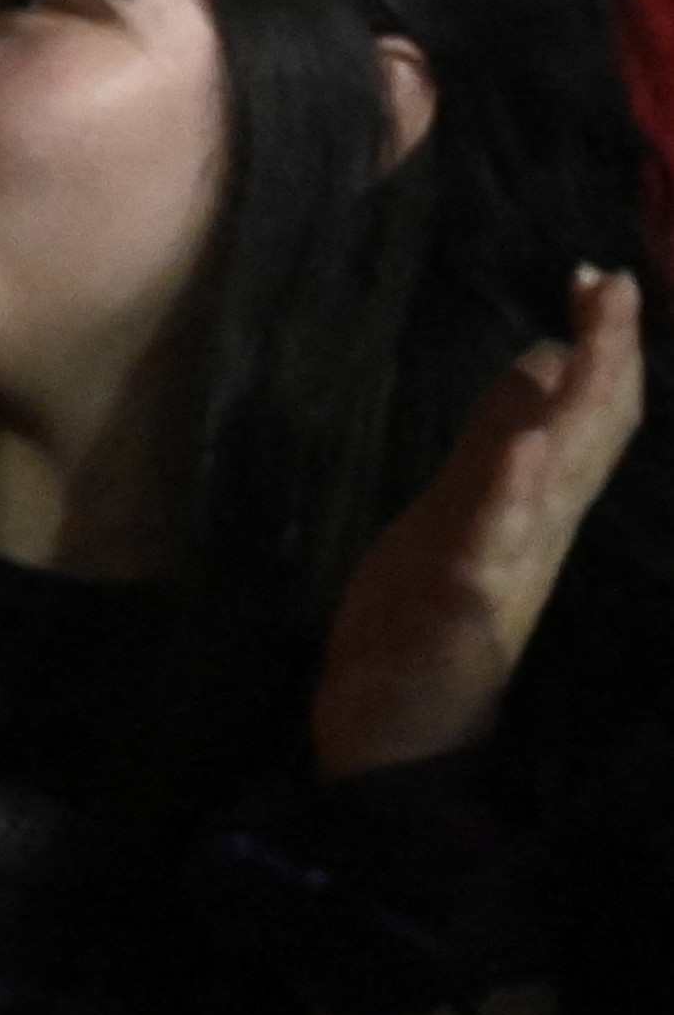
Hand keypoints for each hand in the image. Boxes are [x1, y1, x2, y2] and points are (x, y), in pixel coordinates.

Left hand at [321, 271, 647, 773]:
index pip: (582, 420)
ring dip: (575, 407)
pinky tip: (529, 449)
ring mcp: (508, 566)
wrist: (397, 732)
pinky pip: (497, 541)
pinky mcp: (468, 603)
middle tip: (619, 287)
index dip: (602, 352)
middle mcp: (538, 533)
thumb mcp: (456, 512)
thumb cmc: (422, 621)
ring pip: (559, 479)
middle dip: (607, 359)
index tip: (605, 282)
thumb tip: (535, 368)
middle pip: (589, 436)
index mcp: (536, 511)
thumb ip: (495, 446)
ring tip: (588, 339)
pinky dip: (514, 492)